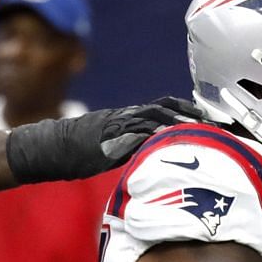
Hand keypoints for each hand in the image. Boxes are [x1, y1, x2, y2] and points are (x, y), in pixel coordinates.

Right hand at [5, 96, 197, 182]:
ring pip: (153, 116)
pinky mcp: (109, 137)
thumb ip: (129, 145)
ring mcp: (117, 125)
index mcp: (125, 117)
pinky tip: (170, 138)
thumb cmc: (77, 150)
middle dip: (187, 112)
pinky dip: (154, 133)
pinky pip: (136, 133)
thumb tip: (147, 154)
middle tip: (210, 120)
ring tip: (197, 128)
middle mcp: (124, 116)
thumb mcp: (109, 145)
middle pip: (163, 107)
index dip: (183, 109)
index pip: (161, 106)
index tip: (204, 116)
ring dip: (176, 121)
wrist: (51, 148)